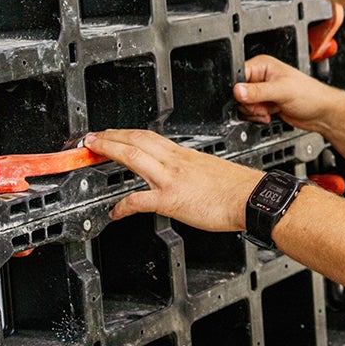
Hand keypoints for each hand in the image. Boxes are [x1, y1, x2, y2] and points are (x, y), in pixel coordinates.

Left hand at [84, 130, 259, 231]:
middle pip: (136, 139)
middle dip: (111, 136)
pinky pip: (139, 200)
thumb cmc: (238, 188)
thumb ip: (194, 170)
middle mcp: (175, 162)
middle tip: (92, 137)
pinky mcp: (171, 199)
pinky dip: (122, 206)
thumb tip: (186, 176)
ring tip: (91, 152)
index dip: (127, 133)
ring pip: (132, 156)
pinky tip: (114, 212)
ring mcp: (171, 179)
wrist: (252, 198)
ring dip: (108, 151)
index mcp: (185, 155)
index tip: (114, 134)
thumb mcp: (212, 169)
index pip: (149, 137)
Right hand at [233, 55, 344, 133]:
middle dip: (249, 104)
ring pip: (243, 105)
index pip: (238, 75)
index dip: (239, 90)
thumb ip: (258, 91)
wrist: (321, 113)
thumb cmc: (310, 94)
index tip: (249, 98)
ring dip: (253, 112)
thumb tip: (237, 91)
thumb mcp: (282, 91)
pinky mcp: (264, 104)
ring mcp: (262, 91)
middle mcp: (260, 77)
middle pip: (238, 92)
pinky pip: (251, 112)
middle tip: (262, 106)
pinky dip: (257, 117)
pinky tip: (268, 115)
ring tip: (267, 110)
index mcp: (262, 65)